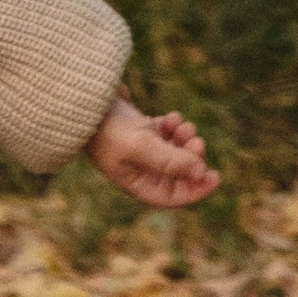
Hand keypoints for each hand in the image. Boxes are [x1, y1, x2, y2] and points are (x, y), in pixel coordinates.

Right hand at [87, 97, 219, 209]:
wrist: (83, 100)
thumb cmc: (106, 128)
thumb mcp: (140, 146)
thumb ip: (171, 161)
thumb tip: (201, 172)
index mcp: (137, 182)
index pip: (173, 196)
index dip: (196, 189)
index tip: (214, 175)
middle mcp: (140, 169)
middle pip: (178, 173)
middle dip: (191, 158)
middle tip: (197, 142)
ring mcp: (141, 149)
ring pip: (175, 151)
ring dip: (184, 139)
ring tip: (183, 126)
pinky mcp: (141, 129)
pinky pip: (167, 133)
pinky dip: (174, 126)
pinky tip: (171, 117)